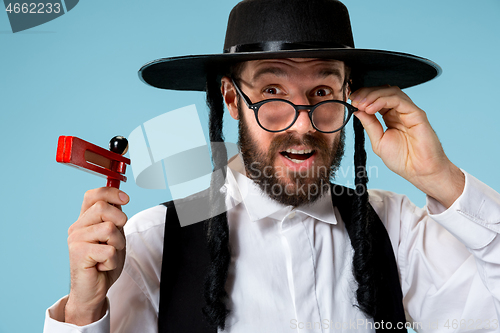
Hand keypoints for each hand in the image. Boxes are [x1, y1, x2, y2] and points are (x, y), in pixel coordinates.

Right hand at [64, 187, 128, 325]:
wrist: (93, 290)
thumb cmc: (104, 263)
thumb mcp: (114, 236)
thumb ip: (114, 219)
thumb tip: (121, 198)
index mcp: (84, 220)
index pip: (93, 195)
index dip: (111, 192)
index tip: (126, 199)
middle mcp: (77, 227)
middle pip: (103, 208)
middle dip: (119, 221)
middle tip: (116, 239)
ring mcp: (75, 240)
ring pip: (109, 229)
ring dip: (118, 244)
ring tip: (109, 255)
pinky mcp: (78, 254)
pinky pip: (109, 250)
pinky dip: (113, 260)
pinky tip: (103, 265)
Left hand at [350, 86, 463, 207]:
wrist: (419, 171)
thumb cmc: (403, 159)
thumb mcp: (378, 141)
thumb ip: (369, 125)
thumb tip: (357, 111)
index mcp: (390, 117)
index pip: (376, 99)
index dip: (363, 97)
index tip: (351, 100)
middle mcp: (400, 112)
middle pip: (383, 91)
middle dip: (366, 93)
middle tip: (354, 100)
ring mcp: (408, 112)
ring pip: (391, 92)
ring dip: (373, 95)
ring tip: (361, 104)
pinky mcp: (417, 114)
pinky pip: (399, 101)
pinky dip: (383, 101)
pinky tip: (371, 108)